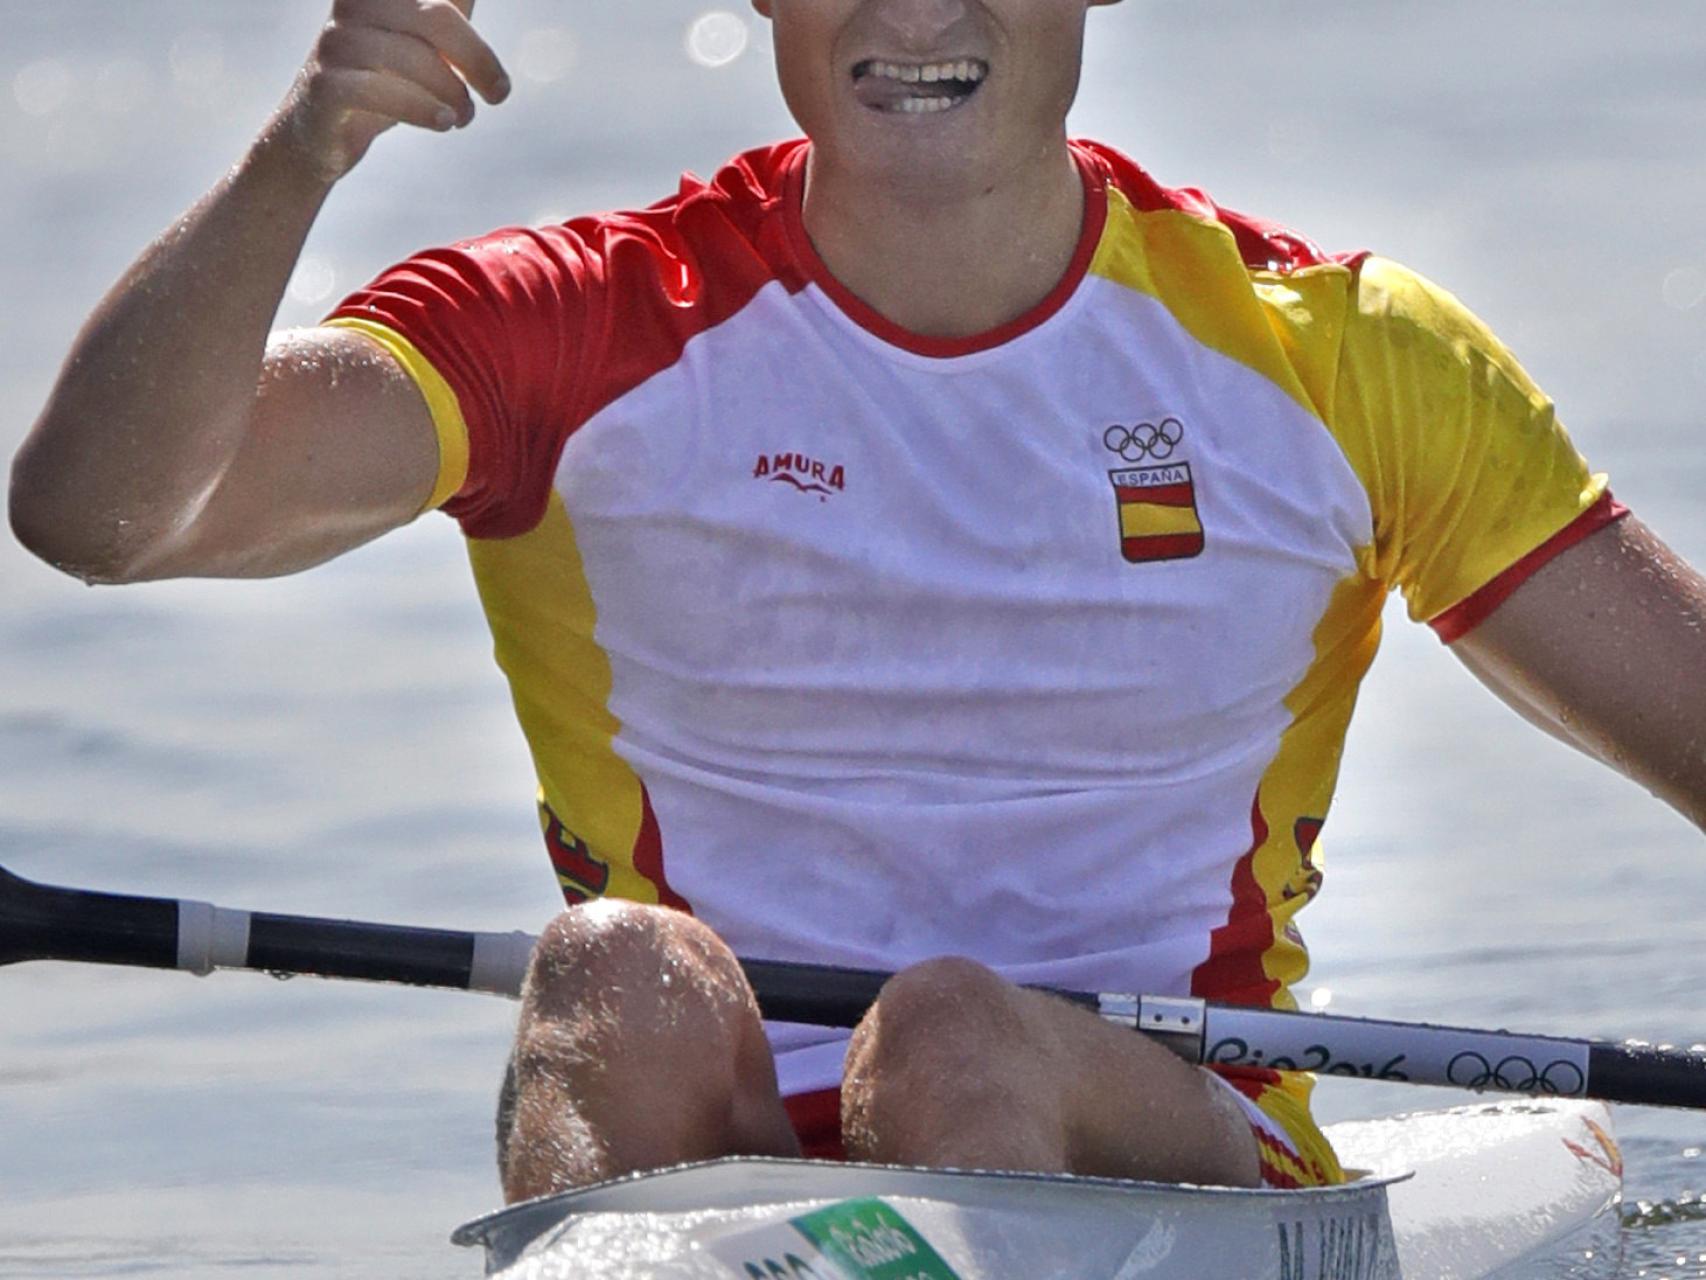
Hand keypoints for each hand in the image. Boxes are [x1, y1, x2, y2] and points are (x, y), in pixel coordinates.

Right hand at [274, 0, 510, 182]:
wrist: (318, 133)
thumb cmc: (381, 80)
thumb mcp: (421, 41)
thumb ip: (451, 11)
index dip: (468, 36)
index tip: (496, 73)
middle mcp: (352, 4)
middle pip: (437, 17)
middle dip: (478, 59)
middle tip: (499, 93)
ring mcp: (335, 42)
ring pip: (414, 57)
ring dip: (453, 92)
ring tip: (464, 116)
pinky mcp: (325, 85)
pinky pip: (382, 92)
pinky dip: (422, 109)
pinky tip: (444, 122)